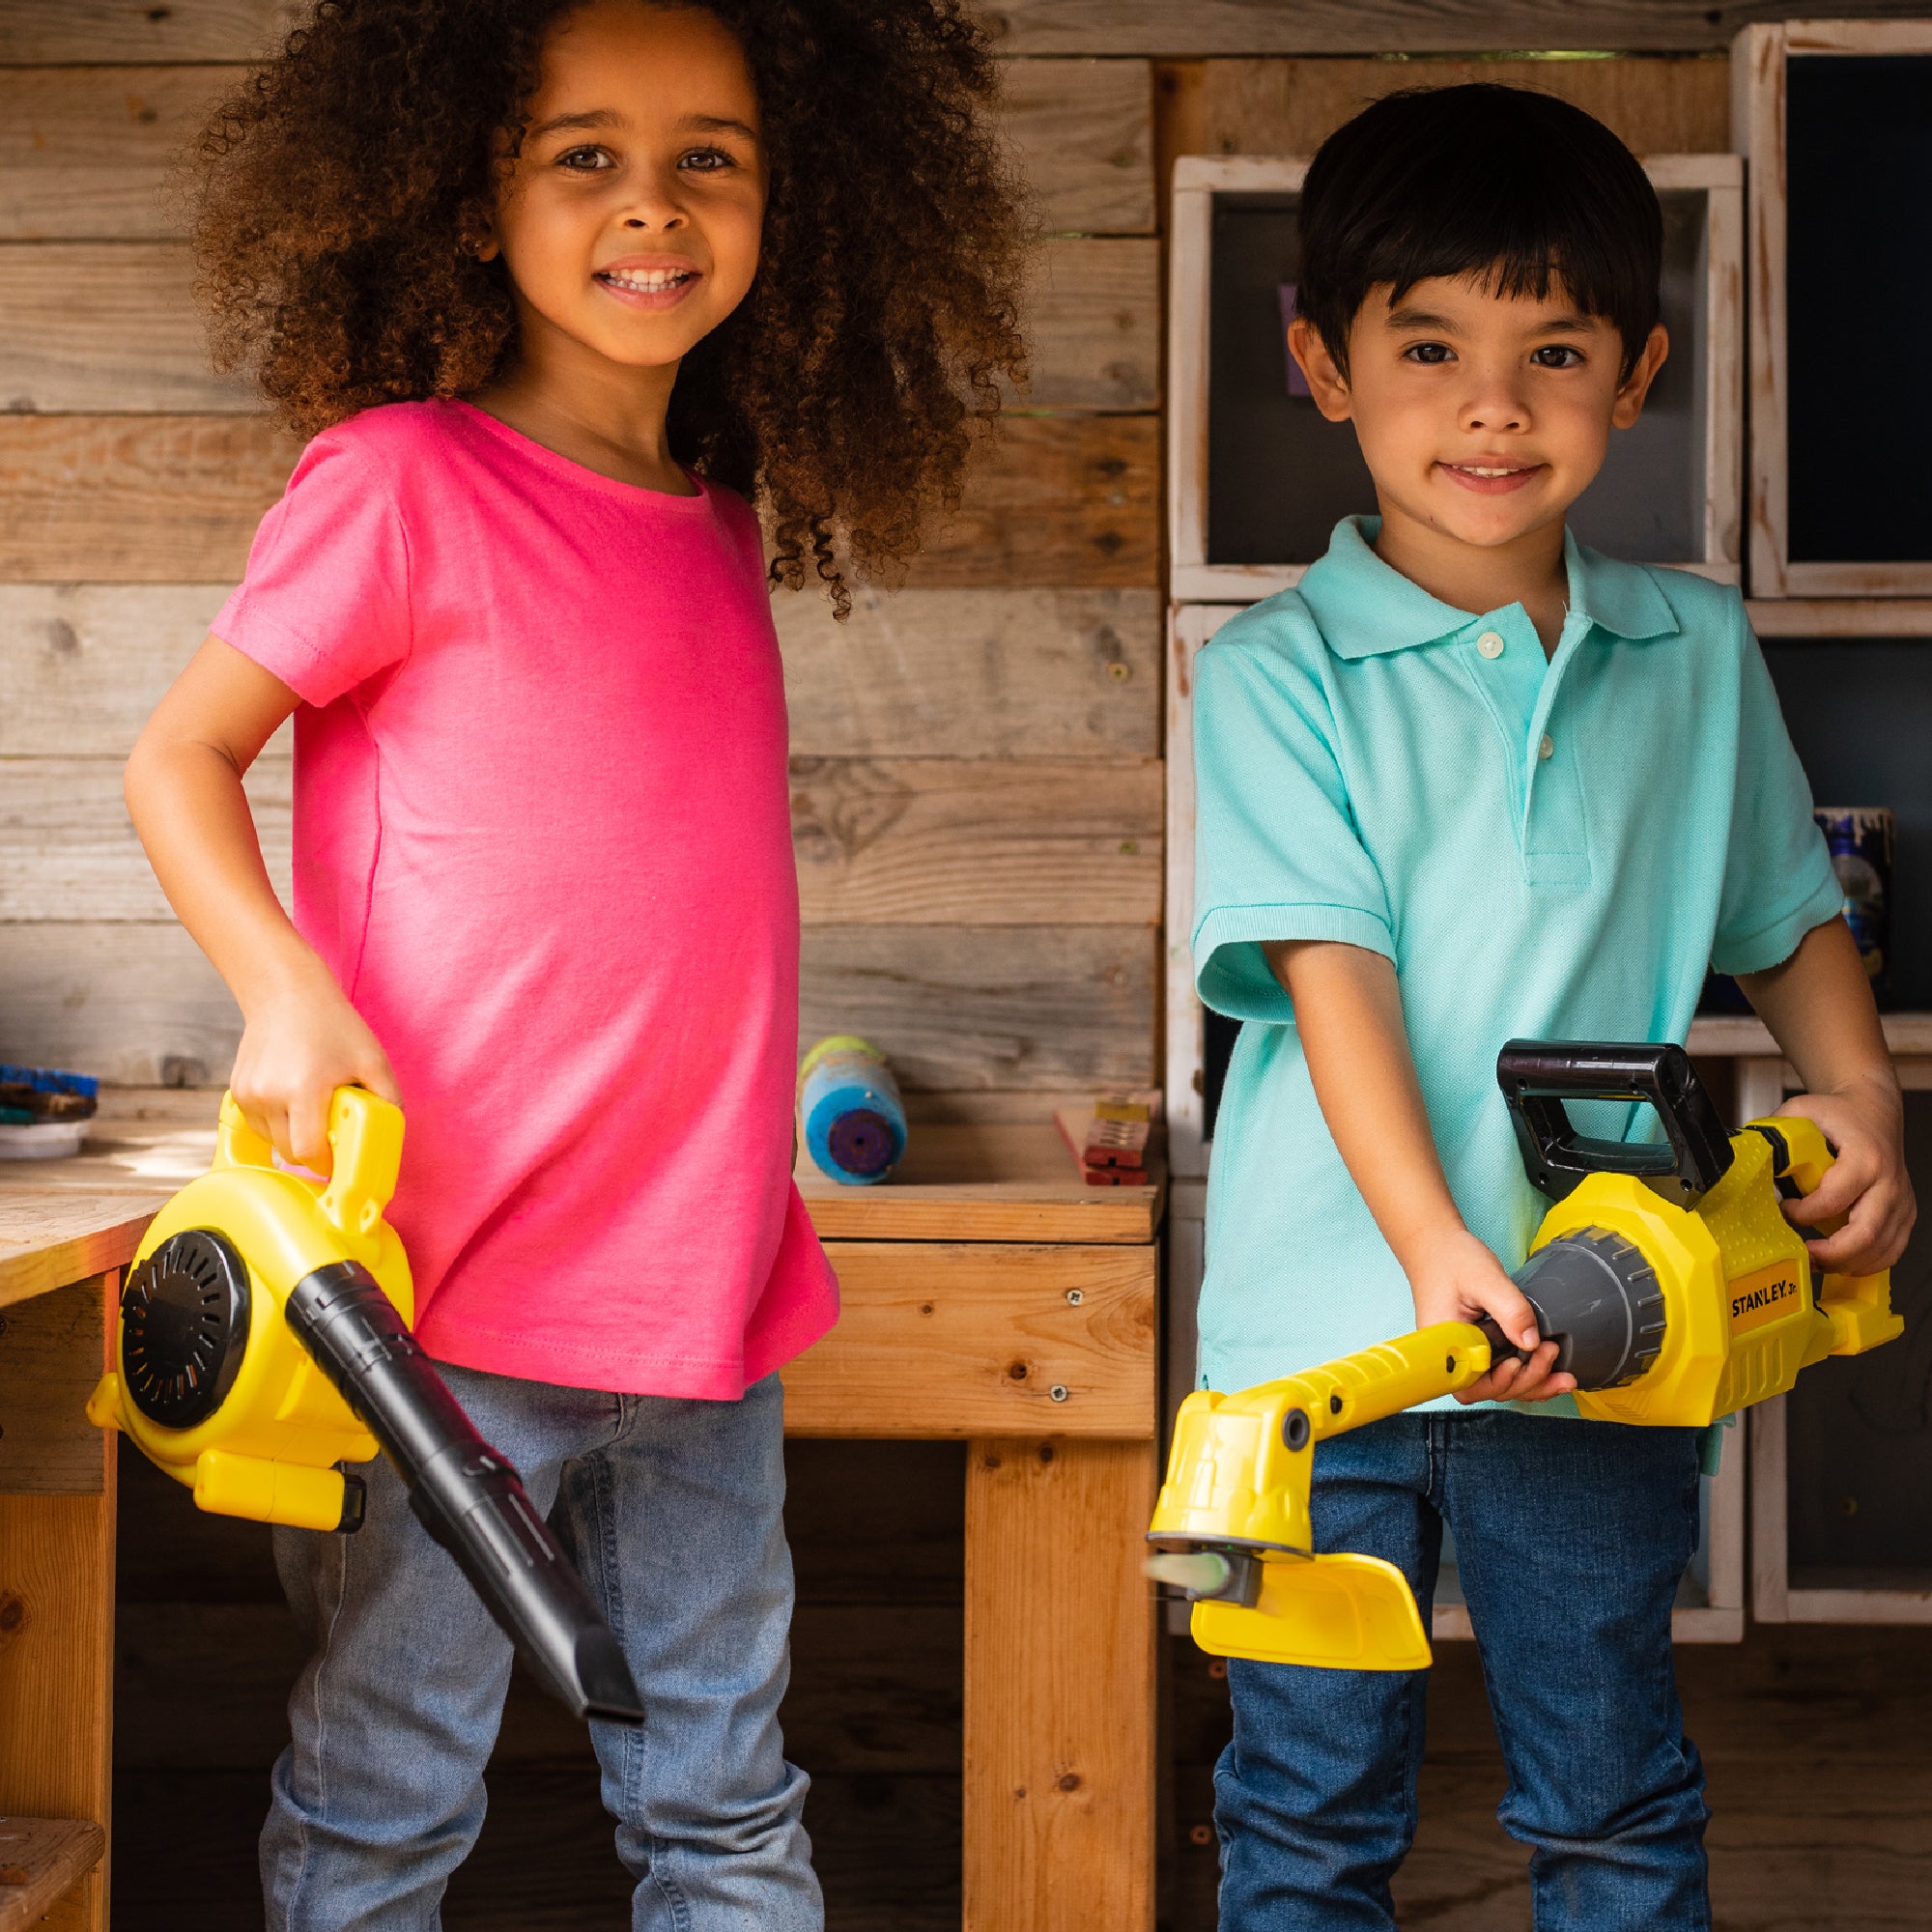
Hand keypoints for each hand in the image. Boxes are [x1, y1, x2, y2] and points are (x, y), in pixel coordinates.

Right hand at [229, 963, 398, 1173]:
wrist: (286, 994)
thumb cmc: (333, 1025)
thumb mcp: (373, 1059)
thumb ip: (387, 1099)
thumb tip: (389, 1134)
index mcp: (303, 1090)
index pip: (307, 1152)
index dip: (326, 1163)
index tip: (340, 1159)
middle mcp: (269, 1095)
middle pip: (289, 1152)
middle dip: (313, 1152)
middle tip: (332, 1133)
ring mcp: (248, 1094)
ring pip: (272, 1141)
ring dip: (294, 1137)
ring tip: (313, 1108)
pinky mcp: (237, 1091)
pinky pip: (259, 1125)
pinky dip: (277, 1123)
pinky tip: (294, 1100)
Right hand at [1407, 1226, 1576, 1405]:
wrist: (1437, 1246)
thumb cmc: (1452, 1259)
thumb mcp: (1484, 1278)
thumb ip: (1510, 1309)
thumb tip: (1531, 1342)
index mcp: (1445, 1343)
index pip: (1469, 1385)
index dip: (1497, 1383)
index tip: (1518, 1363)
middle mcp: (1453, 1355)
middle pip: (1489, 1389)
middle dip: (1526, 1380)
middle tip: (1550, 1352)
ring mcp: (1467, 1353)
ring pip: (1499, 1384)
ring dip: (1532, 1382)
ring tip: (1562, 1374)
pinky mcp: (1479, 1348)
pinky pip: (1501, 1370)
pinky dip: (1528, 1374)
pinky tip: (1551, 1369)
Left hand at [1776, 1078, 1916, 1274]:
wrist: (1874, 1111)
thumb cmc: (1839, 1114)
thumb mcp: (1802, 1111)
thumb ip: (1775, 1134)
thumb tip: (1745, 1157)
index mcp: (1865, 1158)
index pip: (1834, 1198)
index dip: (1805, 1213)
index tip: (1785, 1210)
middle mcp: (1889, 1183)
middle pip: (1865, 1234)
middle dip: (1830, 1254)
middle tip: (1802, 1255)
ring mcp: (1901, 1202)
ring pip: (1881, 1250)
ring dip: (1845, 1264)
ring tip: (1814, 1260)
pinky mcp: (1904, 1214)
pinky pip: (1891, 1251)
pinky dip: (1865, 1264)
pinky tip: (1839, 1261)